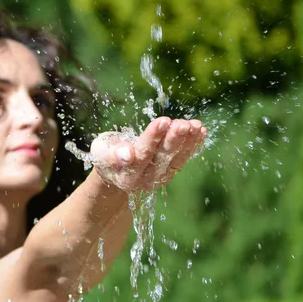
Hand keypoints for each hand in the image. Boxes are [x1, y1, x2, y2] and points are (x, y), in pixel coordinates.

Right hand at [90, 117, 206, 191]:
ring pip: (176, 159)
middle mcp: (144, 180)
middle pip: (162, 158)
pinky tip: (200, 130)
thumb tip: (127, 154)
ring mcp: (159, 178)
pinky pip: (183, 158)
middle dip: (173, 139)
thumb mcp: (101, 151)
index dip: (153, 137)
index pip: (142, 154)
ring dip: (187, 141)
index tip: (162, 121)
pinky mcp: (169, 172)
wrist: (114, 170)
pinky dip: (192, 144)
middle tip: (183, 124)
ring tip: (195, 124)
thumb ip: (111, 154)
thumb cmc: (106, 154)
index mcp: (126, 176)